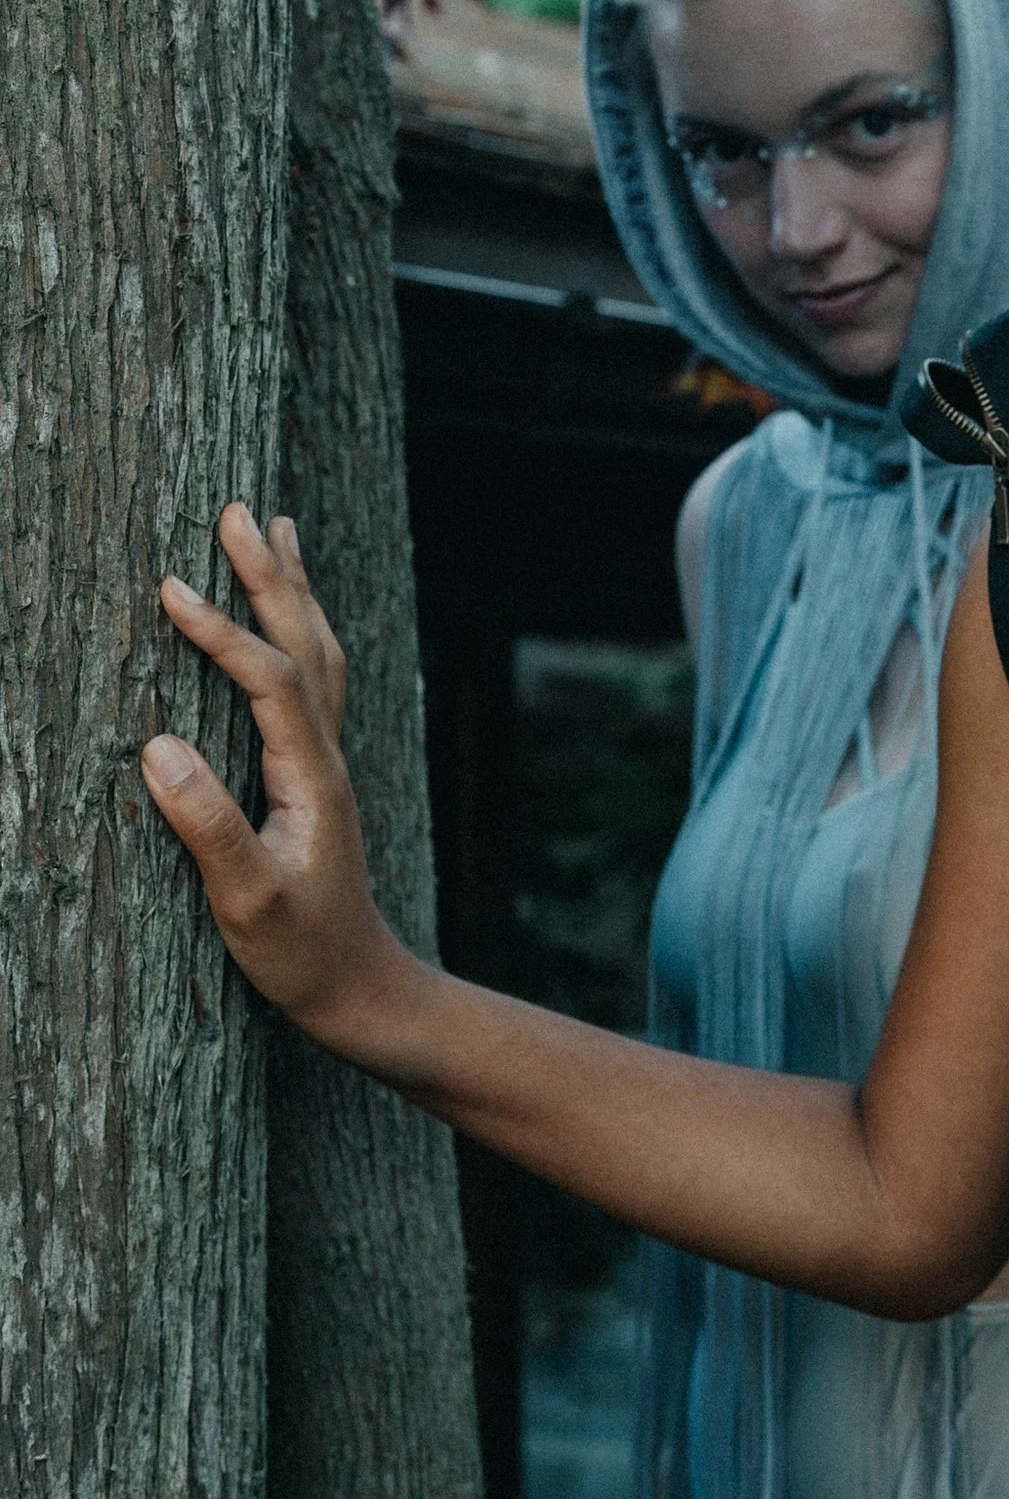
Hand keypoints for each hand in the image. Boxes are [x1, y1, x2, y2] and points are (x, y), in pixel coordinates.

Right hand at [144, 504, 412, 1051]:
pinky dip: (297, 630)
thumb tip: (158, 747)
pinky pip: (313, 679)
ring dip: (294, 589)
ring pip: (319, 653)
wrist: (360, 990)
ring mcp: (325, 763)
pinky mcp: (315, 776)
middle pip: (307, 644)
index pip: (271, 680)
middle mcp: (327, 757)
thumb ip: (209, 828)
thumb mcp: (248, 903)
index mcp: (310, 777)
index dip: (223, 632)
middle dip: (271, 575)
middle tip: (239, 509)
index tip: (170, 589)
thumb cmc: (303, 954)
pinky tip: (287, 618)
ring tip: (276, 528)